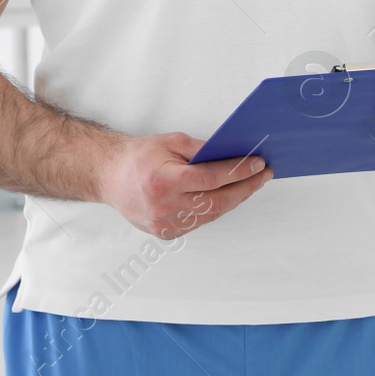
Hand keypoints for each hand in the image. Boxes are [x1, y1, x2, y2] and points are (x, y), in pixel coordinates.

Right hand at [99, 132, 273, 239]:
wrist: (110, 177)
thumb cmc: (139, 156)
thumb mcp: (172, 142)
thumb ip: (204, 150)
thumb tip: (236, 155)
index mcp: (163, 181)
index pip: (212, 178)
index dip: (239, 171)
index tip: (259, 164)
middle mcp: (163, 207)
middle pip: (217, 201)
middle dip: (246, 187)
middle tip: (264, 175)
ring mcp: (164, 224)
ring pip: (212, 214)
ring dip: (235, 199)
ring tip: (252, 184)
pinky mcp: (165, 233)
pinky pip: (200, 222)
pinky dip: (217, 209)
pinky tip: (230, 196)